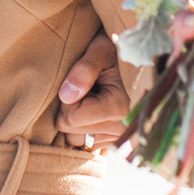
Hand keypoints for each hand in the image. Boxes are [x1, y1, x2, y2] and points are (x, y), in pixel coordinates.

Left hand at [56, 28, 129, 149]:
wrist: (128, 55)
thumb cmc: (110, 49)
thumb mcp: (98, 50)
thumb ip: (83, 70)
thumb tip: (66, 96)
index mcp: (120, 108)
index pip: (70, 120)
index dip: (65, 99)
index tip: (77, 83)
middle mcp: (123, 129)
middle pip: (71, 133)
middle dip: (69, 110)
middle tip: (83, 90)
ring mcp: (119, 139)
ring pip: (76, 141)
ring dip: (75, 120)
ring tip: (88, 98)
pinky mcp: (114, 143)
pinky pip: (84, 145)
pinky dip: (82, 129)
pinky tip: (90, 111)